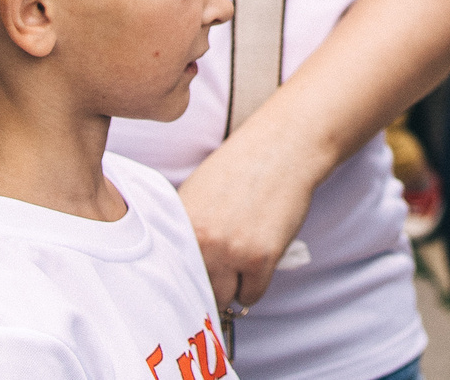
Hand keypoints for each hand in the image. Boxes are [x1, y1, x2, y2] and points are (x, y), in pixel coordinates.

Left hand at [178, 130, 326, 311]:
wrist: (281, 150)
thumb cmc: (239, 169)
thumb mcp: (196, 193)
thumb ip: (183, 230)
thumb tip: (175, 271)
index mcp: (180, 223)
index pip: (168, 275)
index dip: (179, 283)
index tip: (185, 288)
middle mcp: (200, 240)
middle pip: (195, 291)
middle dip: (207, 286)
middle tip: (219, 273)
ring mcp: (230, 251)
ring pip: (223, 298)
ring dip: (230, 289)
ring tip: (238, 266)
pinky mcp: (260, 258)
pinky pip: (252, 296)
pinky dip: (254, 287)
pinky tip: (257, 263)